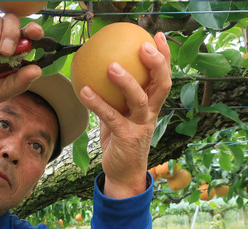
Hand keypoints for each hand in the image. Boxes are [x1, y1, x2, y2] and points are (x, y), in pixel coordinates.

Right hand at [0, 12, 43, 107]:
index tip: (35, 33)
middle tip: (4, 51)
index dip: (33, 30)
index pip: (26, 34)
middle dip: (11, 34)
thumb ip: (18, 82)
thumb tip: (37, 70)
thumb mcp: (1, 91)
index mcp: (13, 51)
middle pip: (12, 21)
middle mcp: (0, 37)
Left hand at [79, 32, 171, 198]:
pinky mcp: (126, 138)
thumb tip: (98, 74)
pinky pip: (111, 117)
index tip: (157, 36)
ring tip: (111, 66)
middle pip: (162, 85)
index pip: (163, 77)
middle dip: (157, 63)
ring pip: (139, 99)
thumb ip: (116, 98)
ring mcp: (140, 127)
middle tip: (143, 46)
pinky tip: (83, 90)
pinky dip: (97, 103)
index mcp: (152, 107)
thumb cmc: (121, 140)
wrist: (123, 173)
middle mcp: (150, 114)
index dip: (164, 56)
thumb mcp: (121, 115)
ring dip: (127, 81)